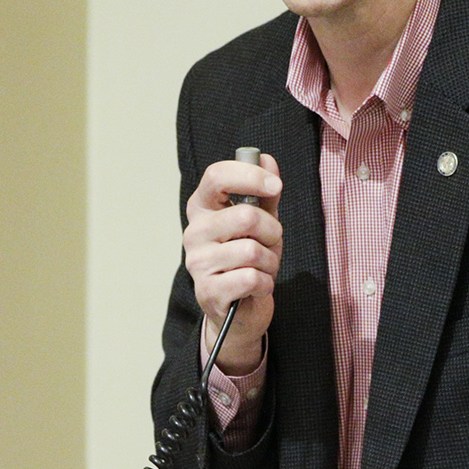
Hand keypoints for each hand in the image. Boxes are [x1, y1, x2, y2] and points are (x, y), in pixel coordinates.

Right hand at [183, 153, 282, 371]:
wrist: (241, 309)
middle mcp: (194, 232)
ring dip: (271, 261)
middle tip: (271, 243)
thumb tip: (267, 160)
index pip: (217, 176)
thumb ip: (266, 193)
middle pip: (246, 216)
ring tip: (263, 268)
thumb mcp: (263, 222)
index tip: (275, 185)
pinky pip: (251, 278)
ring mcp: (197, 263)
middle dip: (273, 231)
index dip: (249, 175)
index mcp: (203, 208)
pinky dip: (265, 284)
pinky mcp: (208, 292)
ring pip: (252, 250)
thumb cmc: (250, 258)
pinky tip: (256, 287)